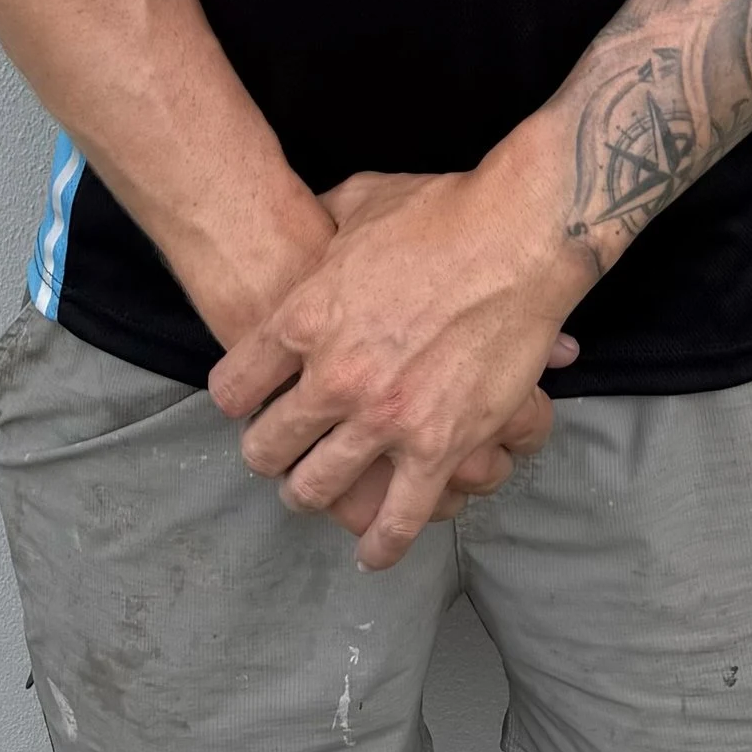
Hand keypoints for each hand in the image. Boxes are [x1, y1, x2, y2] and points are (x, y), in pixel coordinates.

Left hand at [208, 145, 588, 570]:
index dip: (237, 396)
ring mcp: (385, 419)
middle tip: (275, 453)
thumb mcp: (360, 201)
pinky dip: (379, 543)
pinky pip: (396, 518)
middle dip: (266, 453)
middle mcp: (334, 377)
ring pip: (319, 488)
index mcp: (304, 319)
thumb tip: (308, 213)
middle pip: (267, 445)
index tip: (248, 399)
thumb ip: (321, 220)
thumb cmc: (441, 211)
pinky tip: (370, 551)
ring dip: (309, 495)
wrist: (518, 235)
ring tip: (312, 494)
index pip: (234, 386)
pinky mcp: (439, 448)